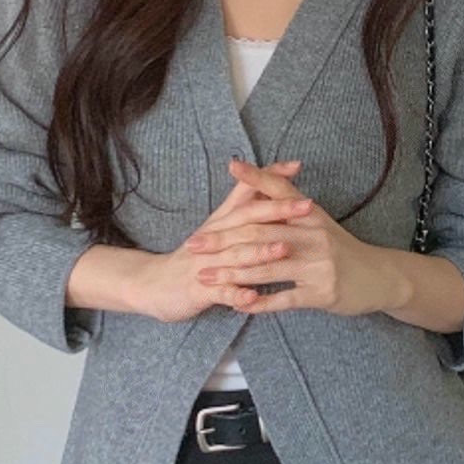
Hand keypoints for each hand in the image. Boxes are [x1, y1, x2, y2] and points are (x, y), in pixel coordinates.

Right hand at [133, 159, 313, 323]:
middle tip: (307, 206)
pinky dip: (237, 294)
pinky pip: (221, 292)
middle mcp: (216, 237)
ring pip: (236, 255)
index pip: (248, 194)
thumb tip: (269, 179)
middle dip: (278, 212)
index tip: (298, 165)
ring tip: (285, 249)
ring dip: (261, 252)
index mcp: (223, 221)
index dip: (271, 179)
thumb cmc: (196, 254)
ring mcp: (208, 263)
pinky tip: (254, 297)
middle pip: (248, 220)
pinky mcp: (200, 289)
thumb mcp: (219, 226)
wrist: (156, 283)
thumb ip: (242, 204)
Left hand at [184, 156, 400, 318]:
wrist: (379, 278)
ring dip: (232, 274)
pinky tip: (237, 304)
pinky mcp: (321, 293)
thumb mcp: (318, 221)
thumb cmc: (341, 248)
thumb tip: (260, 178)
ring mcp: (318, 265)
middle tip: (194, 244)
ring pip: (267, 267)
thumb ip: (290, 202)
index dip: (256, 177)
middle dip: (223, 240)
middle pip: (261, 233)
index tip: (231, 166)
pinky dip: (258, 302)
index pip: (280, 190)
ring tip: (205, 277)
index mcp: (311, 215)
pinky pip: (284, 298)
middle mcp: (314, 235)